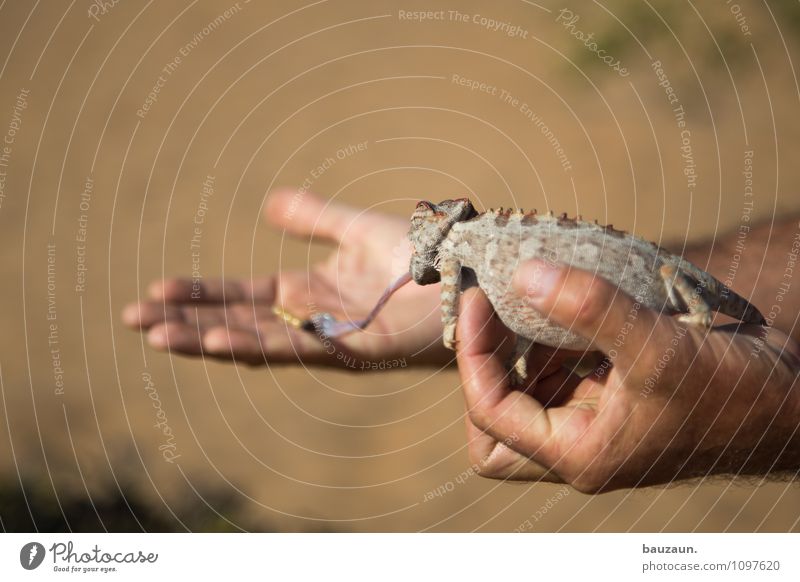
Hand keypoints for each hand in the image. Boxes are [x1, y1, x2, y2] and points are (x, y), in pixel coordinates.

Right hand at [122, 190, 449, 366]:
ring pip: (257, 339)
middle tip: (136, 321)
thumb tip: (267, 205)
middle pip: (237, 321)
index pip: (239, 295)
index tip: (155, 291)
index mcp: (305, 292)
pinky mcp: (353, 346)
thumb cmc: (415, 254)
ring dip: (207, 338)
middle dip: (187, 322)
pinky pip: (297, 346)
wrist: (461, 271)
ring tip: (160, 336)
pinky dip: (255, 342)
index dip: (198, 295)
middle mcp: (309, 318)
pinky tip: (218, 337)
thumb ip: (312, 217)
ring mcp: (328, 335)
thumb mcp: (352, 228)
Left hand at [456, 260, 799, 492]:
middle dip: (485, 367)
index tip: (477, 302)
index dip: (472, 357)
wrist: (792, 403)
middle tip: (491, 313)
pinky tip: (562, 301)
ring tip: (521, 295)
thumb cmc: (734, 393)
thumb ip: (590, 309)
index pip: (490, 414)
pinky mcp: (611, 396)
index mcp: (578, 453)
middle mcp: (578, 443)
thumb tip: (524, 274)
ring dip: (517, 346)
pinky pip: (561, 371)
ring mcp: (593, 421)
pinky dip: (551, 338)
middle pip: (495, 423)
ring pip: (527, 393)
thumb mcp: (660, 349)